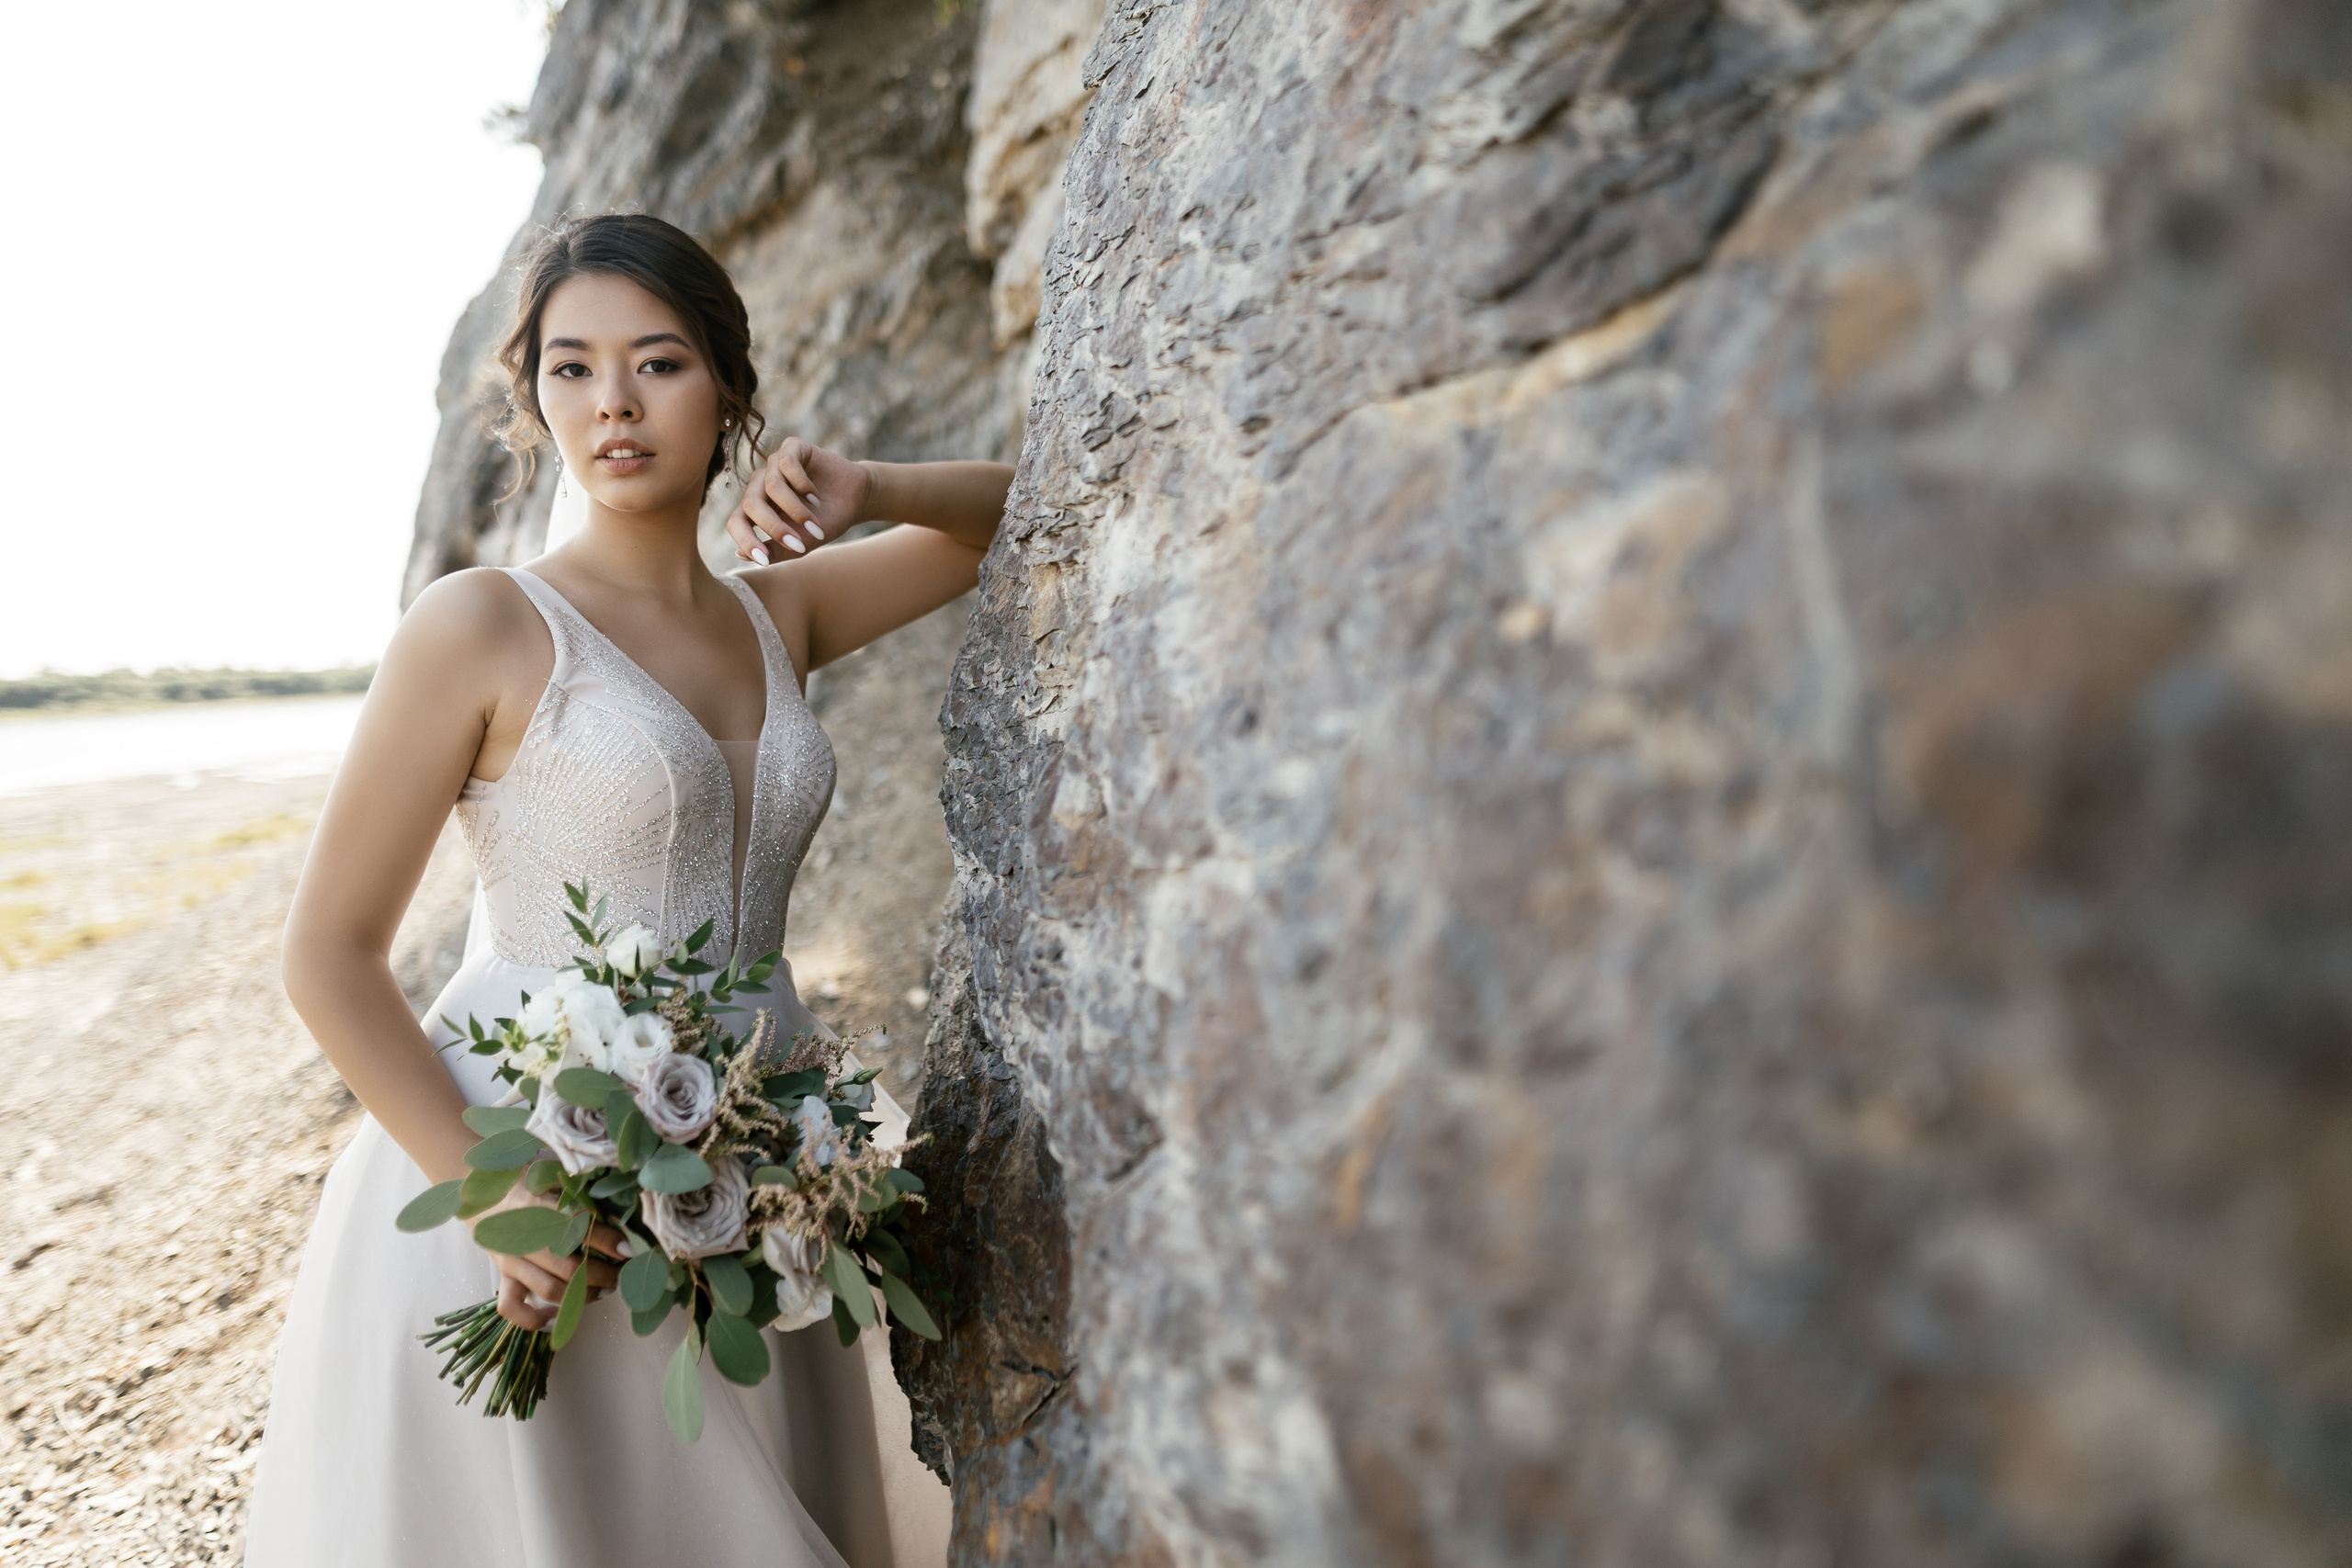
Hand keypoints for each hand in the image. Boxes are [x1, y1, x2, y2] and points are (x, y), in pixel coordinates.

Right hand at [468, 1188, 626, 1330]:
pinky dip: (536, 1319)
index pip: (579, 1228)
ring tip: (605, 1290)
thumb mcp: (551, 1179)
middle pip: (569, 1267)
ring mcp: (511, 1261)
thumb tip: (617, 1212)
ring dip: (583, 1295)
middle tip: (622, 1274)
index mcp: (539, 1208)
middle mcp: (524, 1239)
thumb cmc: (525, 1184)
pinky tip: (558, 1316)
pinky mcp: (502, 1276)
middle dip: (603, 1275)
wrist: (484, 1193)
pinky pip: (513, 1308)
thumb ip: (578, 1196)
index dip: (608, 1241)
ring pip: (551, 1290)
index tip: (629, 1250)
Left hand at [727, 436, 874, 564]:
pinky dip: (802, 485)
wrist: (855, 500)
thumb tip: (740, 555)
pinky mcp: (792, 447)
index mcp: (756, 508)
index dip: (745, 540)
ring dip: (795, 509)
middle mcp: (760, 484)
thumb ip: (775, 551)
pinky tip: (815, 497)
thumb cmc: (826, 521)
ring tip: (815, 523)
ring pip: (772, 486)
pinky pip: (787, 464)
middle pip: (750, 504)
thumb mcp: (802, 543)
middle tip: (797, 543)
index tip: (763, 560)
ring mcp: (774, 464)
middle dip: (773, 527)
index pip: (736, 522)